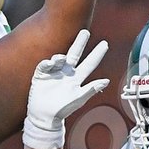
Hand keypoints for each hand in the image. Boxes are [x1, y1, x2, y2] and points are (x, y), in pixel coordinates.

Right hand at [22, 29, 108, 148]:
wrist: (44, 116)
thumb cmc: (62, 109)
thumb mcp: (79, 99)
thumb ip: (91, 89)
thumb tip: (106, 81)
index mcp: (77, 78)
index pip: (90, 63)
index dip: (97, 54)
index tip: (105, 44)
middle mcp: (67, 73)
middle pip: (75, 54)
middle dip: (80, 43)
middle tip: (85, 32)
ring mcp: (54, 73)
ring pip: (59, 58)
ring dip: (60, 57)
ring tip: (60, 59)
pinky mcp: (42, 75)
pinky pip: (45, 65)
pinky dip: (48, 63)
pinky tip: (50, 63)